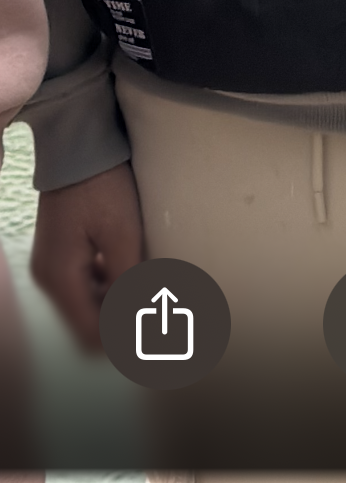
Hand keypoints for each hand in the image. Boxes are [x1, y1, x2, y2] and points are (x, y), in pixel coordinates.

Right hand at [31, 164, 143, 350]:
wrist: (78, 145)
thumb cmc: (102, 185)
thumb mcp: (122, 235)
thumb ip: (128, 283)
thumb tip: (139, 322)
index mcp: (60, 278)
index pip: (90, 333)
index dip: (122, 339)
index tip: (154, 334)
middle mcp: (49, 277)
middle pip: (86, 321)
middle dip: (120, 322)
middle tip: (157, 315)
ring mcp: (51, 264)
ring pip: (86, 303)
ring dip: (115, 303)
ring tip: (149, 293)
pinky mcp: (59, 251)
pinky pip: (83, 283)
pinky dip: (106, 285)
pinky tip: (130, 272)